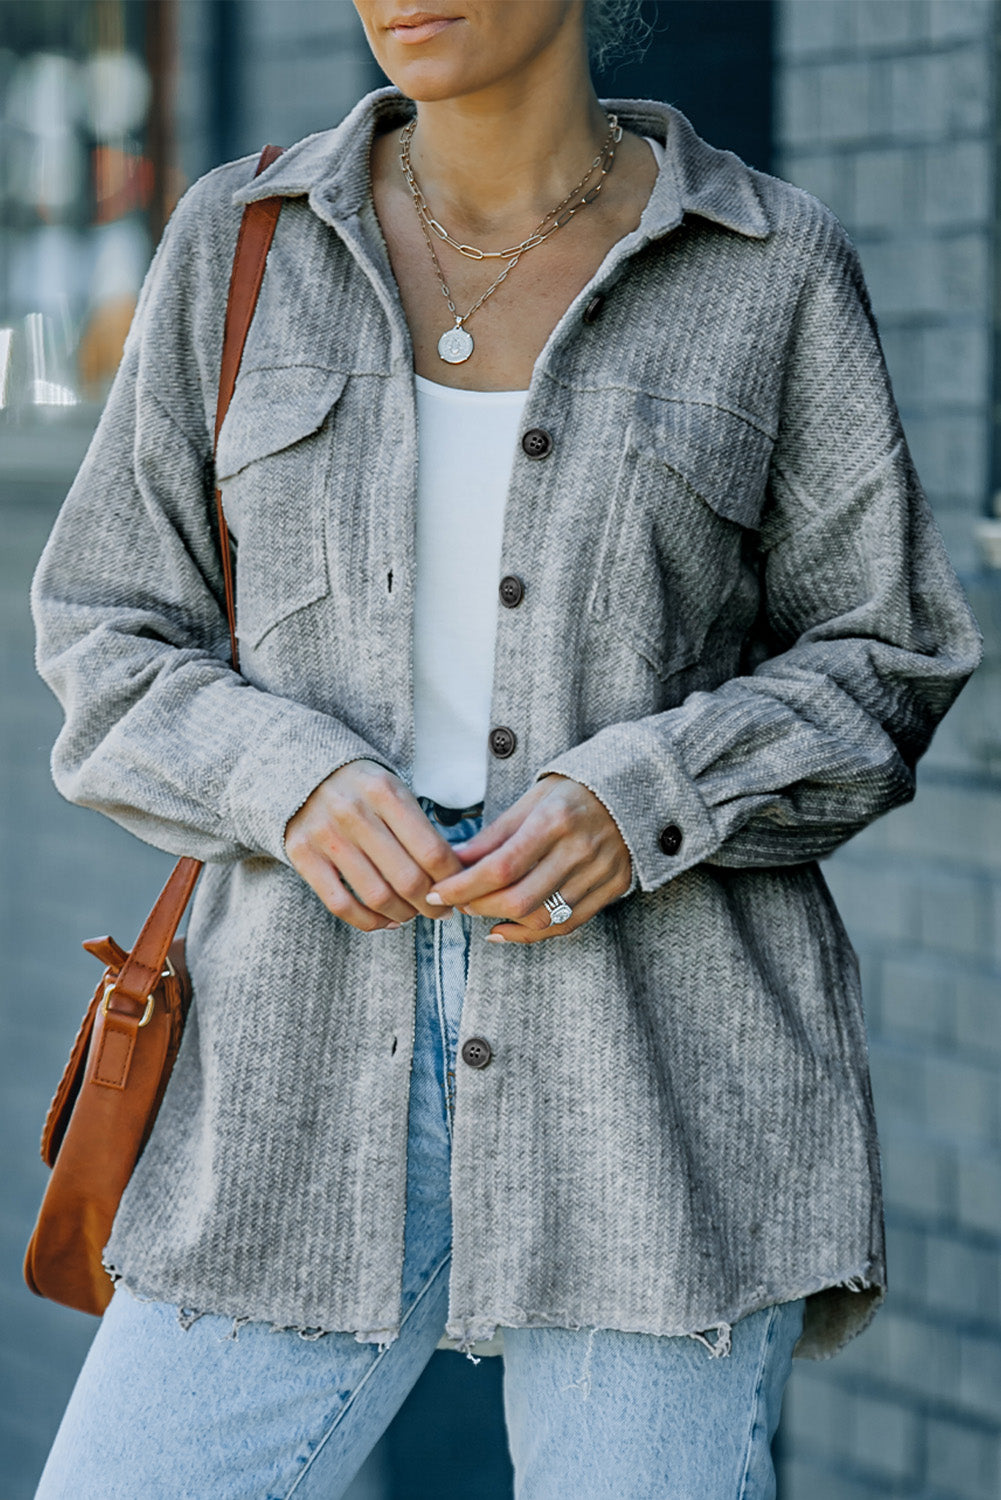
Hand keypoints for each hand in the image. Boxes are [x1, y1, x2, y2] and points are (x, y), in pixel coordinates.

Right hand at [284, 760, 466, 930]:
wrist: (303, 772)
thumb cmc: (361, 789)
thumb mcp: (394, 790)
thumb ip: (420, 827)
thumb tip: (454, 875)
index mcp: (384, 792)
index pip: (432, 851)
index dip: (452, 880)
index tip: (459, 889)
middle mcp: (353, 813)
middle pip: (407, 879)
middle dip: (432, 904)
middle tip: (440, 910)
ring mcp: (326, 836)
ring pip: (377, 896)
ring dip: (403, 915)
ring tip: (412, 914)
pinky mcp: (302, 856)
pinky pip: (340, 904)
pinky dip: (368, 921)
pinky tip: (384, 920)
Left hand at [424, 774, 632, 943]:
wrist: (633, 791)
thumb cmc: (573, 793)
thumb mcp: (531, 801)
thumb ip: (494, 835)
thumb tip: (454, 862)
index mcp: (555, 820)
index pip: (500, 867)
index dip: (463, 886)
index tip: (438, 892)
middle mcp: (579, 849)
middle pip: (519, 899)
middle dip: (478, 907)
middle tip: (456, 902)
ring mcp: (599, 873)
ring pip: (541, 918)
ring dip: (501, 921)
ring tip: (478, 909)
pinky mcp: (612, 889)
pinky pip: (566, 925)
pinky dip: (530, 934)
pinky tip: (504, 928)